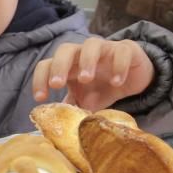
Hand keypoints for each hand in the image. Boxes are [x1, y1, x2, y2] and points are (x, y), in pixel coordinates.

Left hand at [33, 37, 154, 111]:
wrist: (133, 80)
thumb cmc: (102, 88)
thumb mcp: (85, 101)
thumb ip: (71, 109)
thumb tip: (56, 128)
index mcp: (69, 66)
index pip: (47, 65)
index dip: (40, 79)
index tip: (41, 98)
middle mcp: (83, 53)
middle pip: (65, 49)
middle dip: (58, 66)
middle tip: (57, 85)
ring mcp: (105, 49)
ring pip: (92, 44)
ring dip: (86, 60)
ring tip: (85, 79)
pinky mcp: (126, 49)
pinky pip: (121, 51)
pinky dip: (118, 65)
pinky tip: (116, 82)